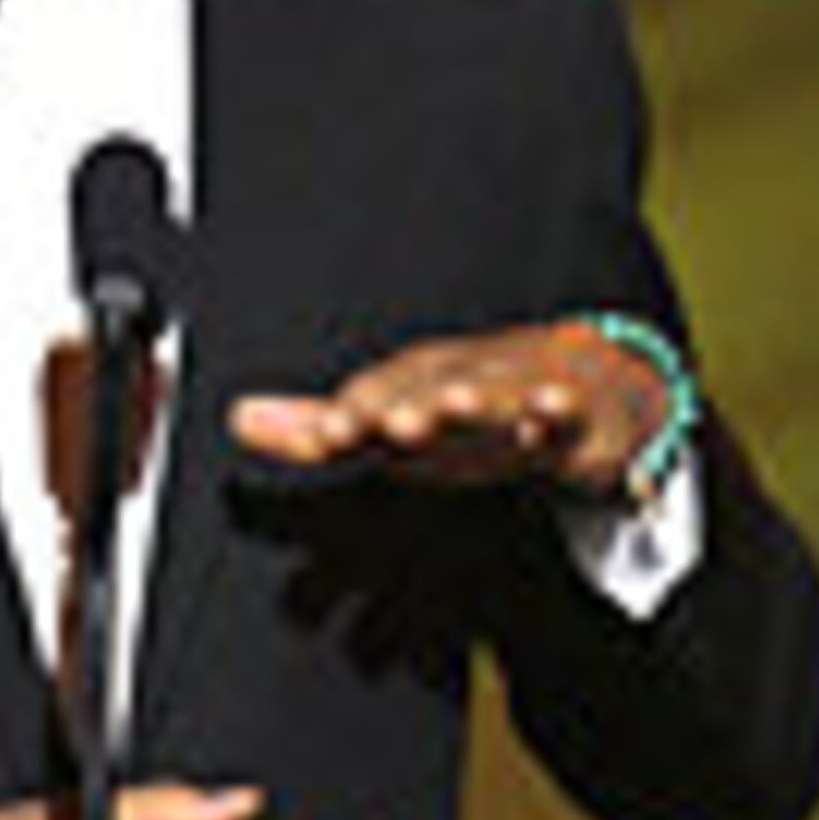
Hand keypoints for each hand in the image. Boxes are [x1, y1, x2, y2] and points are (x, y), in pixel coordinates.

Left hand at [229, 317, 677, 505]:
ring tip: (451, 406)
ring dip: (472, 399)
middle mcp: (461, 384)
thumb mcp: (392, 425)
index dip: (352, 416)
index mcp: (414, 388)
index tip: (326, 435)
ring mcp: (519, 395)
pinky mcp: (572, 418)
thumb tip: (238, 418)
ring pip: (494, 397)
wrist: (580, 390)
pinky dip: (556, 410)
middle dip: (403, 408)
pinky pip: (566, 413)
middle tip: (378, 427)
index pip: (375, 399)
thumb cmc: (469, 414)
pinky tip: (545, 413)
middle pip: (429, 394)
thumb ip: (316, 428)